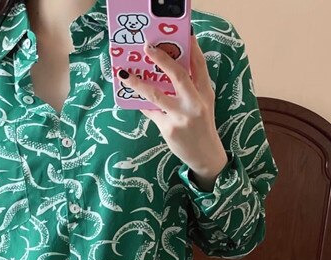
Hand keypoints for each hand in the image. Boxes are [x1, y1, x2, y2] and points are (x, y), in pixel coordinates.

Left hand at [119, 35, 228, 190]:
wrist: (205, 155)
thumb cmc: (201, 125)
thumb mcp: (203, 103)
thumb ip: (191, 86)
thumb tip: (168, 67)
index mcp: (205, 93)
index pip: (199, 65)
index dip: (192, 47)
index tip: (185, 33)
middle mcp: (195, 103)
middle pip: (179, 75)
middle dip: (162, 59)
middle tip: (147, 47)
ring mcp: (182, 117)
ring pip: (157, 95)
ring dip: (138, 83)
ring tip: (124, 75)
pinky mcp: (169, 129)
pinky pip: (151, 112)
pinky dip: (141, 103)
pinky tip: (132, 97)